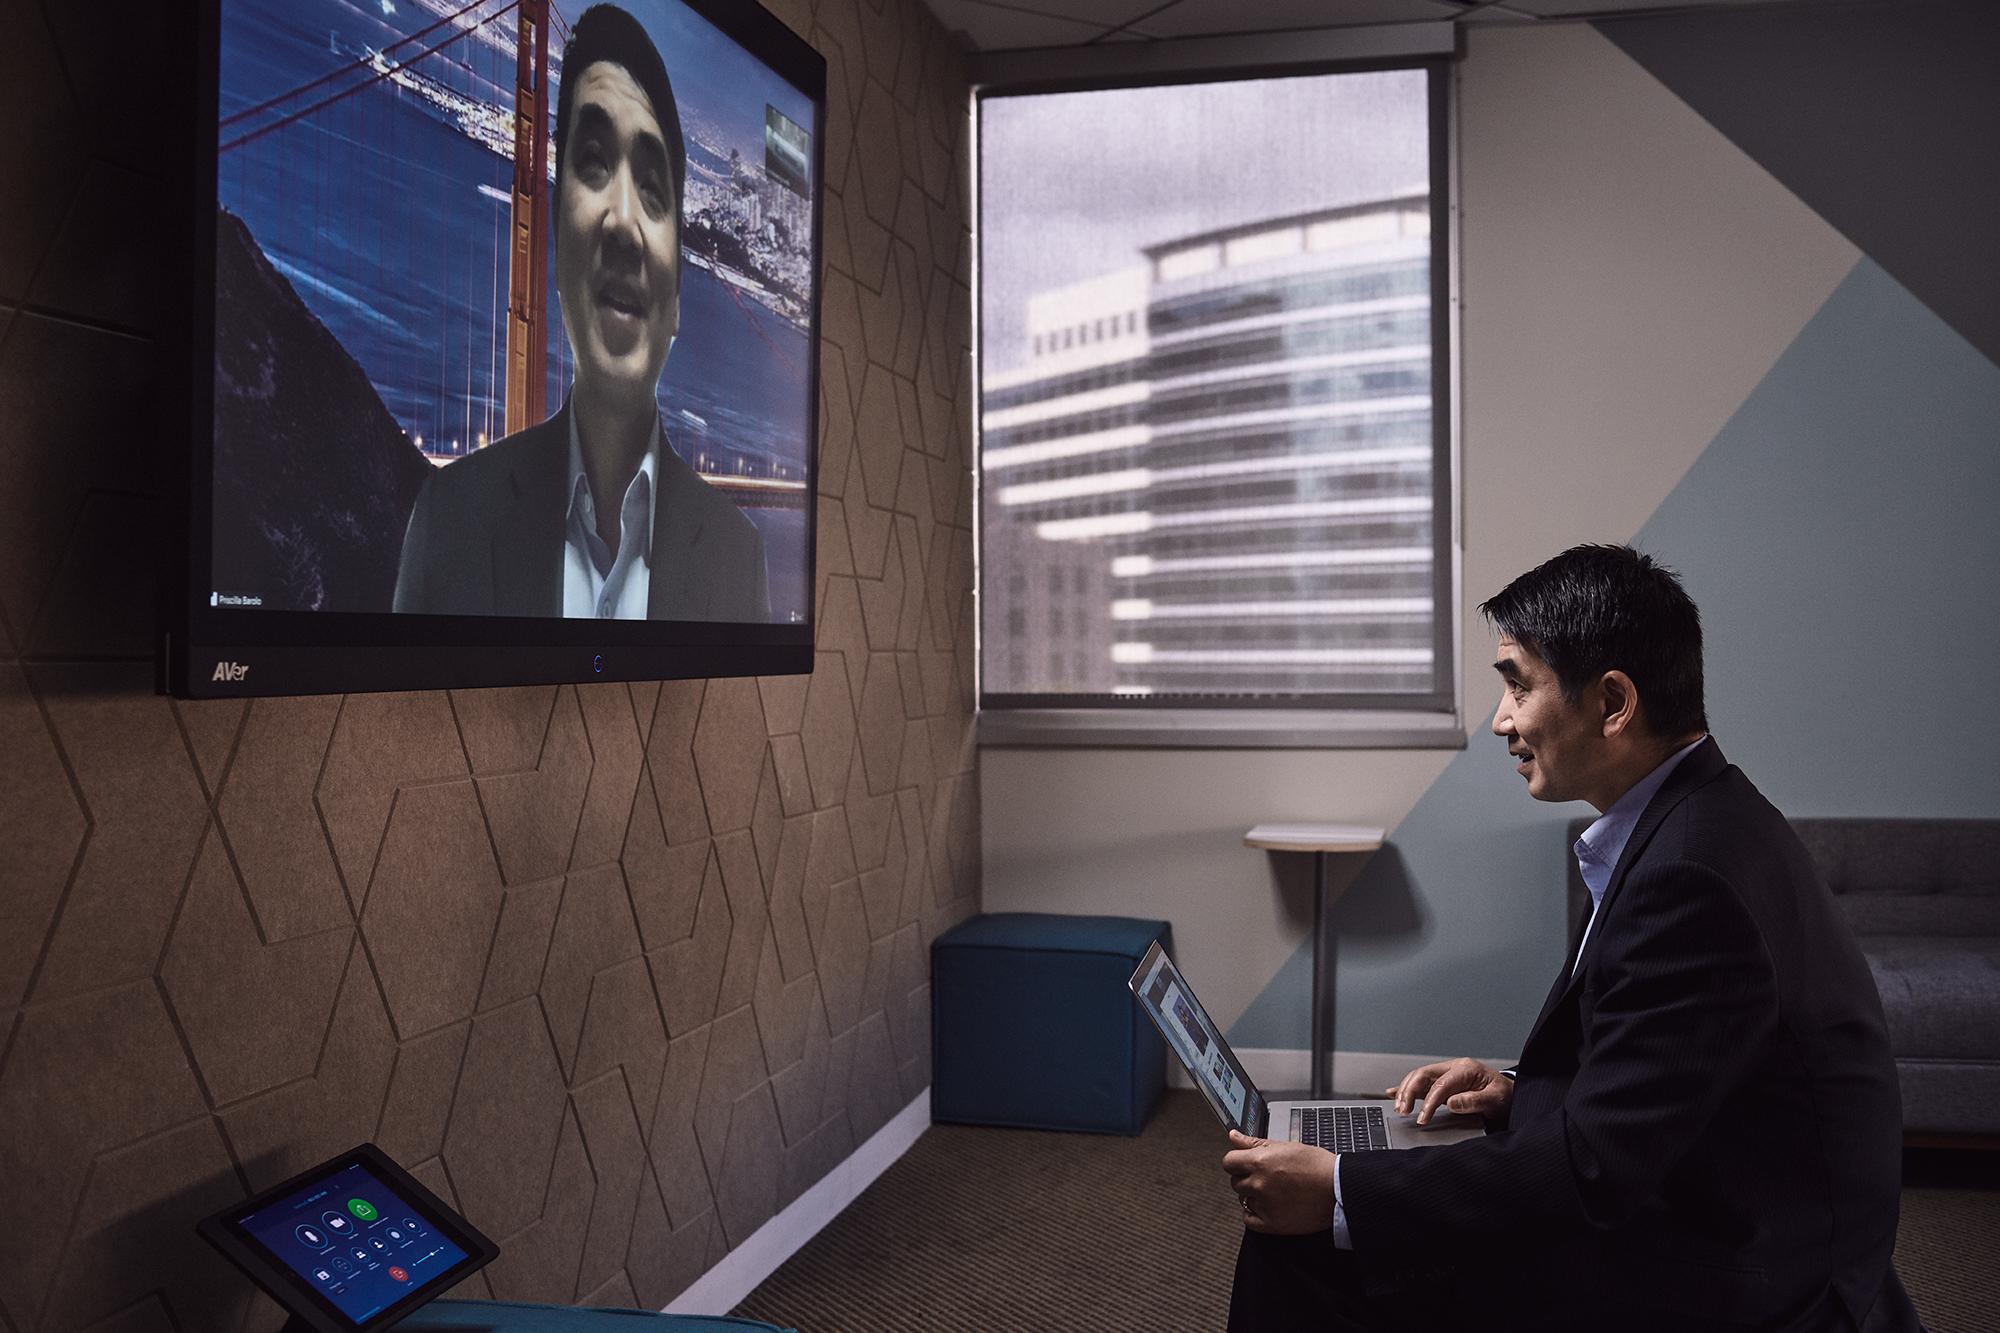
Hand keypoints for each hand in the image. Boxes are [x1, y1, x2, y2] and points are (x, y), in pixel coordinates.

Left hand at [1223, 1130, 1336, 1233]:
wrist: (1339, 1189)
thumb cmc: (1317, 1166)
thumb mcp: (1285, 1146)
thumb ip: (1254, 1143)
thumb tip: (1234, 1136)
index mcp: (1259, 1162)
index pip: (1228, 1162)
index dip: (1237, 1161)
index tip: (1245, 1163)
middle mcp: (1259, 1184)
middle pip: (1235, 1182)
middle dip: (1247, 1178)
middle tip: (1266, 1177)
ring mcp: (1264, 1205)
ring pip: (1243, 1199)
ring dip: (1253, 1195)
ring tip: (1274, 1190)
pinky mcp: (1272, 1224)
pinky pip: (1248, 1220)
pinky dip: (1254, 1214)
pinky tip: (1268, 1206)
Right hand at [1388, 1057, 1512, 1123]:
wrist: (1510, 1095)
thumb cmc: (1504, 1096)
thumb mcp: (1495, 1099)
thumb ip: (1474, 1101)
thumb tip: (1451, 1102)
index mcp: (1466, 1069)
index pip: (1441, 1084)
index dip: (1429, 1102)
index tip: (1423, 1118)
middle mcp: (1453, 1068)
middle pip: (1423, 1074)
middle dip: (1409, 1092)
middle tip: (1403, 1110)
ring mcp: (1446, 1074)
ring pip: (1418, 1077)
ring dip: (1405, 1091)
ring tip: (1399, 1108)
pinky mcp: (1443, 1083)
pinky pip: (1421, 1084)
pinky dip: (1406, 1088)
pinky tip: (1394, 1093)